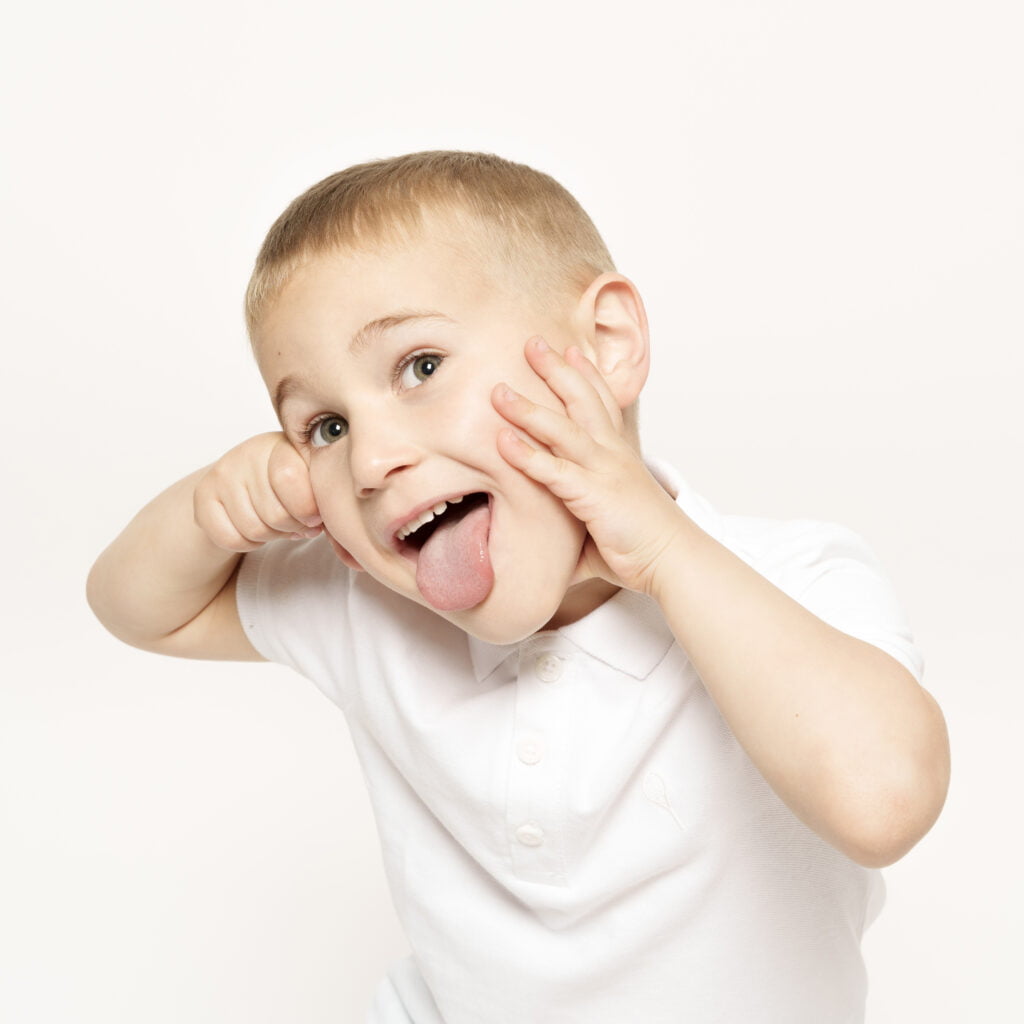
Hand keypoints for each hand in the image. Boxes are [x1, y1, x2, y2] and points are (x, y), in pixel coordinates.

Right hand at [193, 432, 321, 551]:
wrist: (243, 482)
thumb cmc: (288, 485)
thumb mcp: (310, 483)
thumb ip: (321, 499)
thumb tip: (319, 526)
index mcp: (281, 445)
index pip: (290, 479)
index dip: (307, 510)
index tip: (314, 518)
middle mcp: (248, 454)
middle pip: (275, 514)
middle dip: (290, 528)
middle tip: (293, 523)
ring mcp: (222, 474)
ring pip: (254, 530)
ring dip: (270, 537)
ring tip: (273, 524)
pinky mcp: (202, 496)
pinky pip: (230, 538)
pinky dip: (247, 544)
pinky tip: (252, 529)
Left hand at [492, 338, 683, 595]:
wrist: (673, 560)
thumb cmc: (641, 547)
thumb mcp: (604, 525)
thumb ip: (575, 529)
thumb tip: (553, 549)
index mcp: (619, 456)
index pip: (603, 404)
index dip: (586, 374)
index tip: (570, 349)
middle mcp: (613, 455)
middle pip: (582, 400)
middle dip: (556, 369)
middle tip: (532, 343)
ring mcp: (604, 471)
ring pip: (562, 428)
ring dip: (528, 408)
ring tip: (499, 391)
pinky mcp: (594, 494)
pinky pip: (554, 470)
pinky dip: (527, 454)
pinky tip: (502, 441)